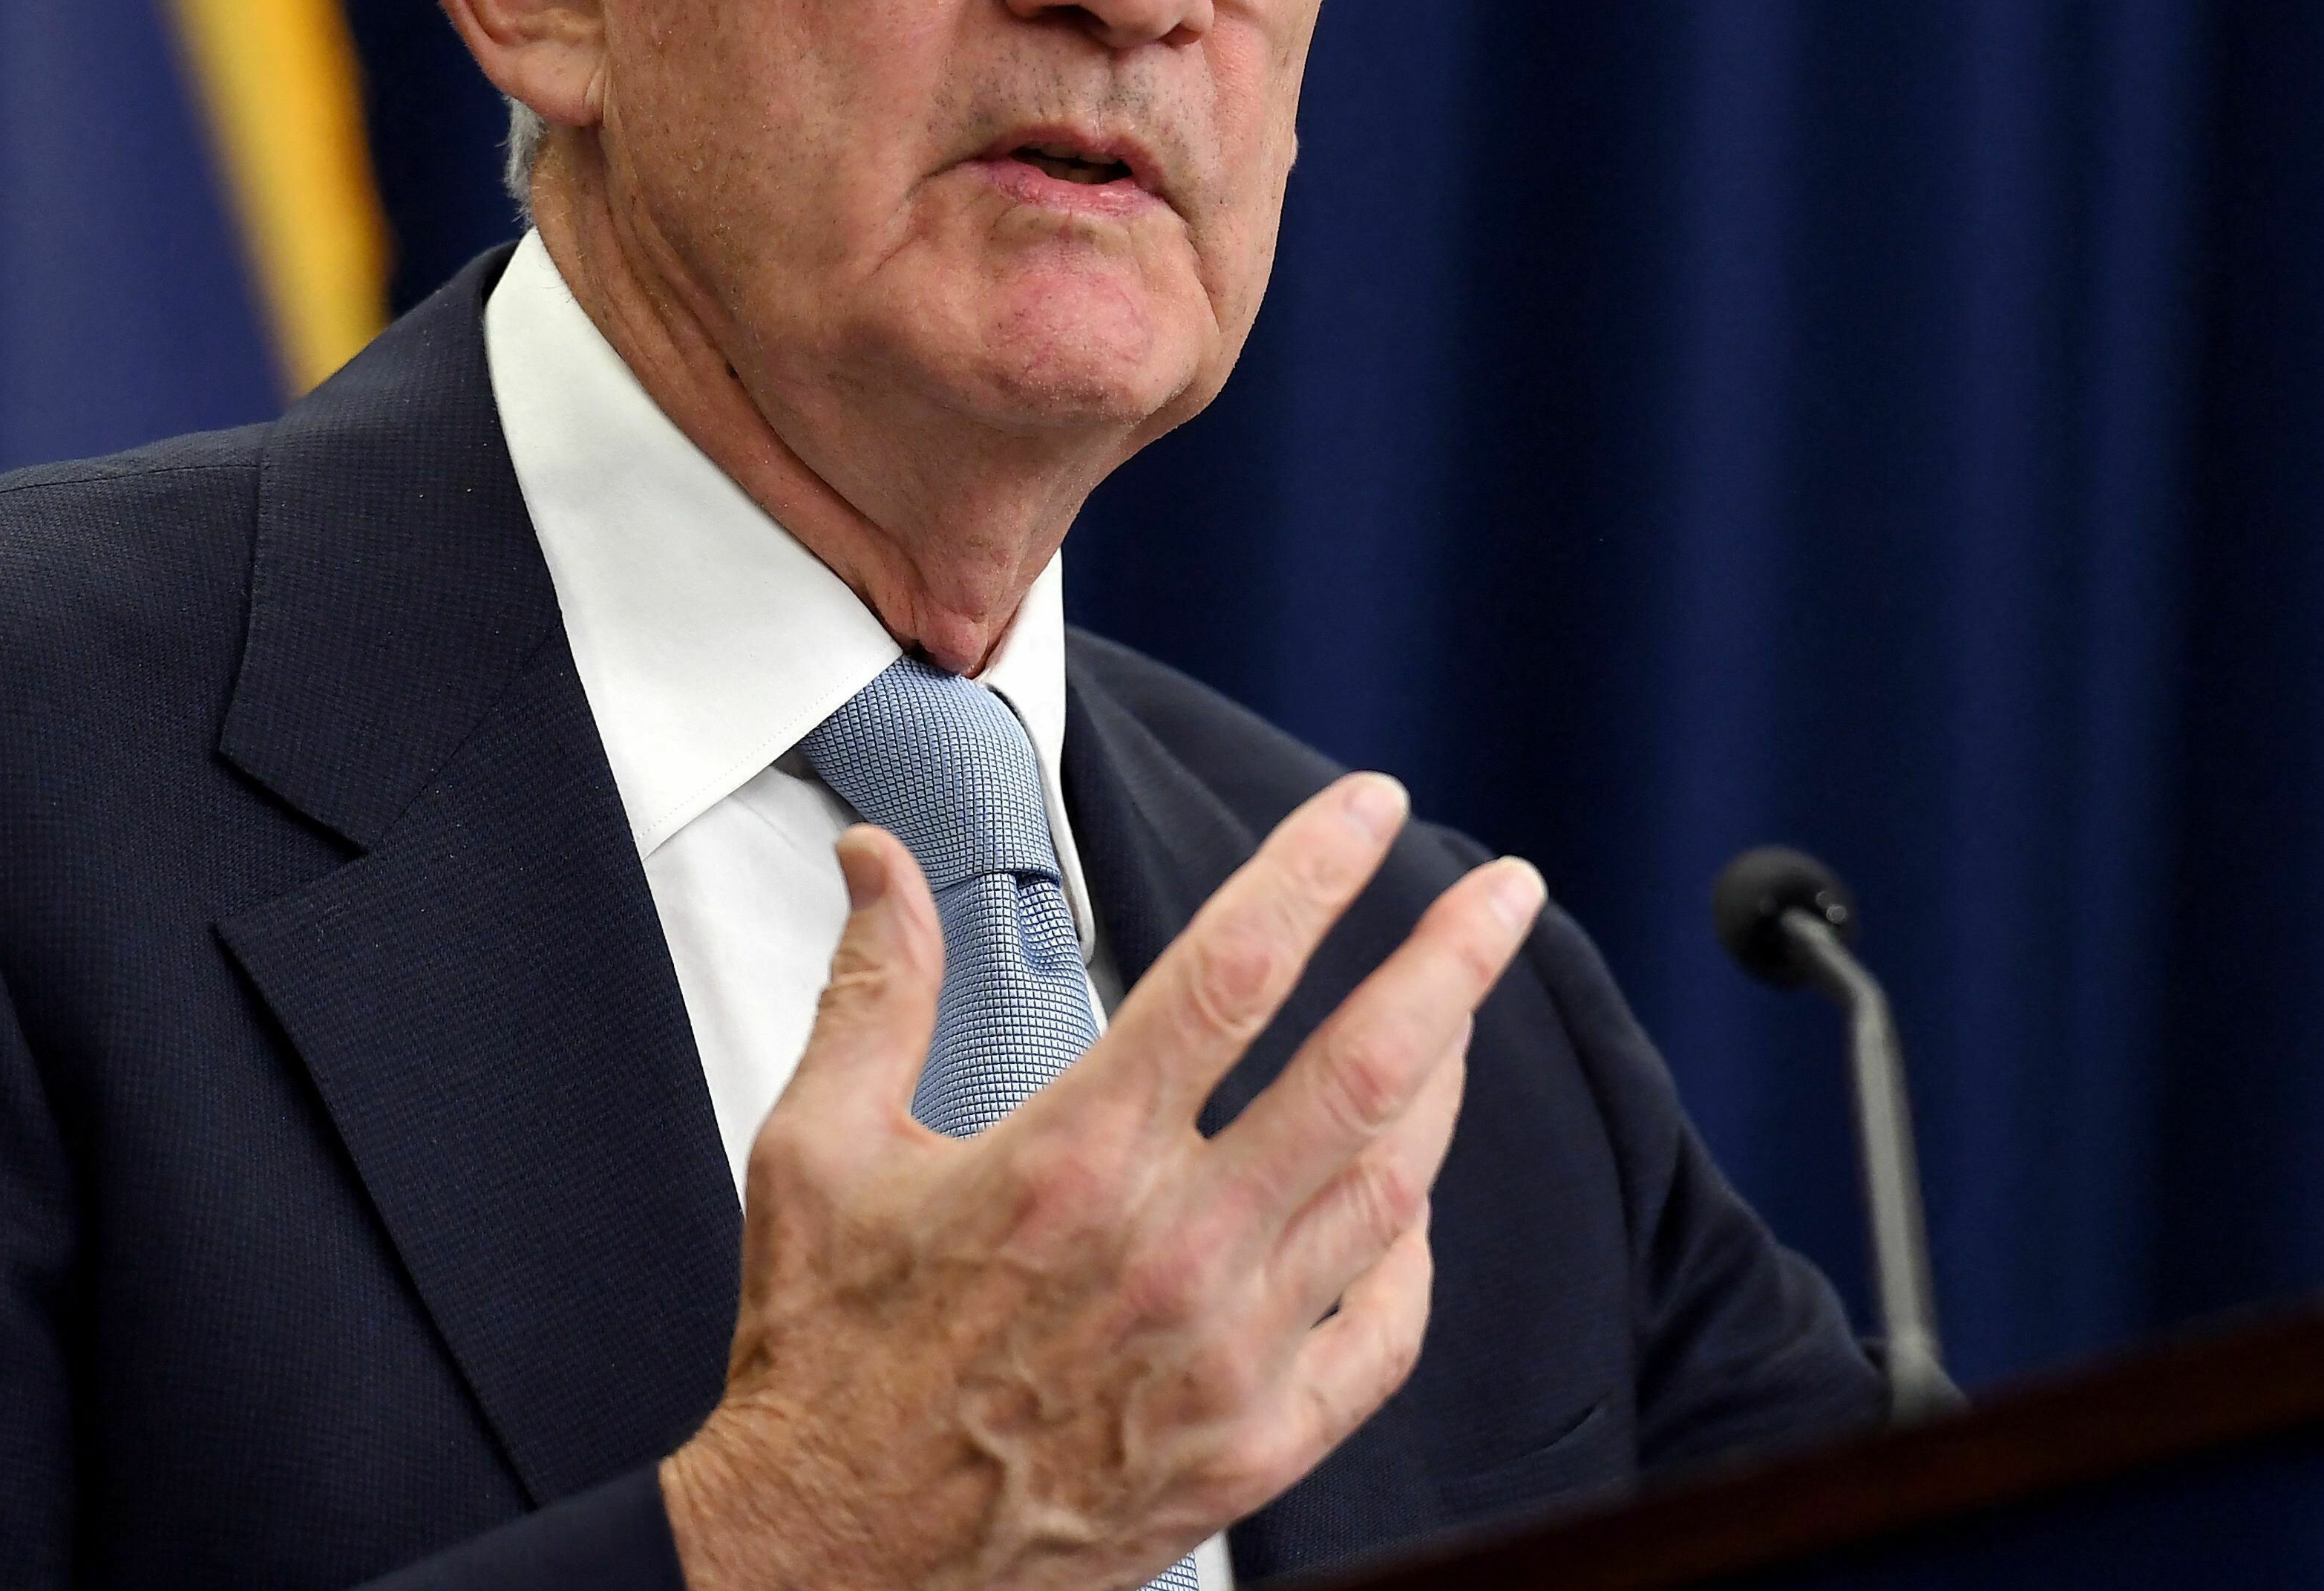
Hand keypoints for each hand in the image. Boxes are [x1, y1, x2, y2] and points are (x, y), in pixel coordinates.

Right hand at [660, 773, 1547, 1590]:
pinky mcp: (1255, 1448)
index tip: (1369, 808)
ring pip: (1389, 1189)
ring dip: (1440, 1086)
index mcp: (1073, 1160)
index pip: (1233, 970)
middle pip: (1362, 1068)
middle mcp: (1172, 1250)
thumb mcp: (816, 1149)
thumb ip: (875, 987)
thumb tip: (878, 859)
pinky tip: (1404, 1202)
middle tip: (1507, 893)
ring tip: (1454, 1018)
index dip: (1316, 870)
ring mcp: (1229, 1356)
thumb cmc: (825, 1358)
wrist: (833, 1555)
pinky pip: (1383, 1332)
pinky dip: (1409, 1252)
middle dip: (1453, 963)